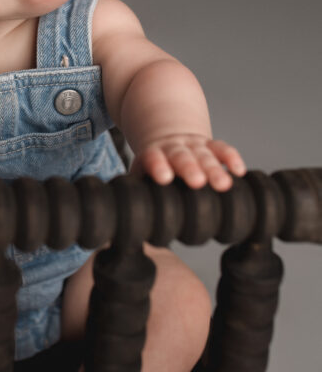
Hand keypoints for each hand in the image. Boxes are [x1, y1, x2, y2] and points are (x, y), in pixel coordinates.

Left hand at [131, 135, 245, 191]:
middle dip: (190, 168)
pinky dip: (231, 158)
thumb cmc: (154, 170)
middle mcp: (173, 149)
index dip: (158, 166)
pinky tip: (239, 171)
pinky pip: (222, 149)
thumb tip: (132, 232)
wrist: (166, 139)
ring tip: (224, 185)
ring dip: (214, 169)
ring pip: (204, 155)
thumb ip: (136, 198)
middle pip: (181, 157)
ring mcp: (193, 146)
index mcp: (152, 155)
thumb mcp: (140, 178)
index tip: (164, 178)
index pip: (153, 158)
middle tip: (197, 182)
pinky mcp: (211, 146)